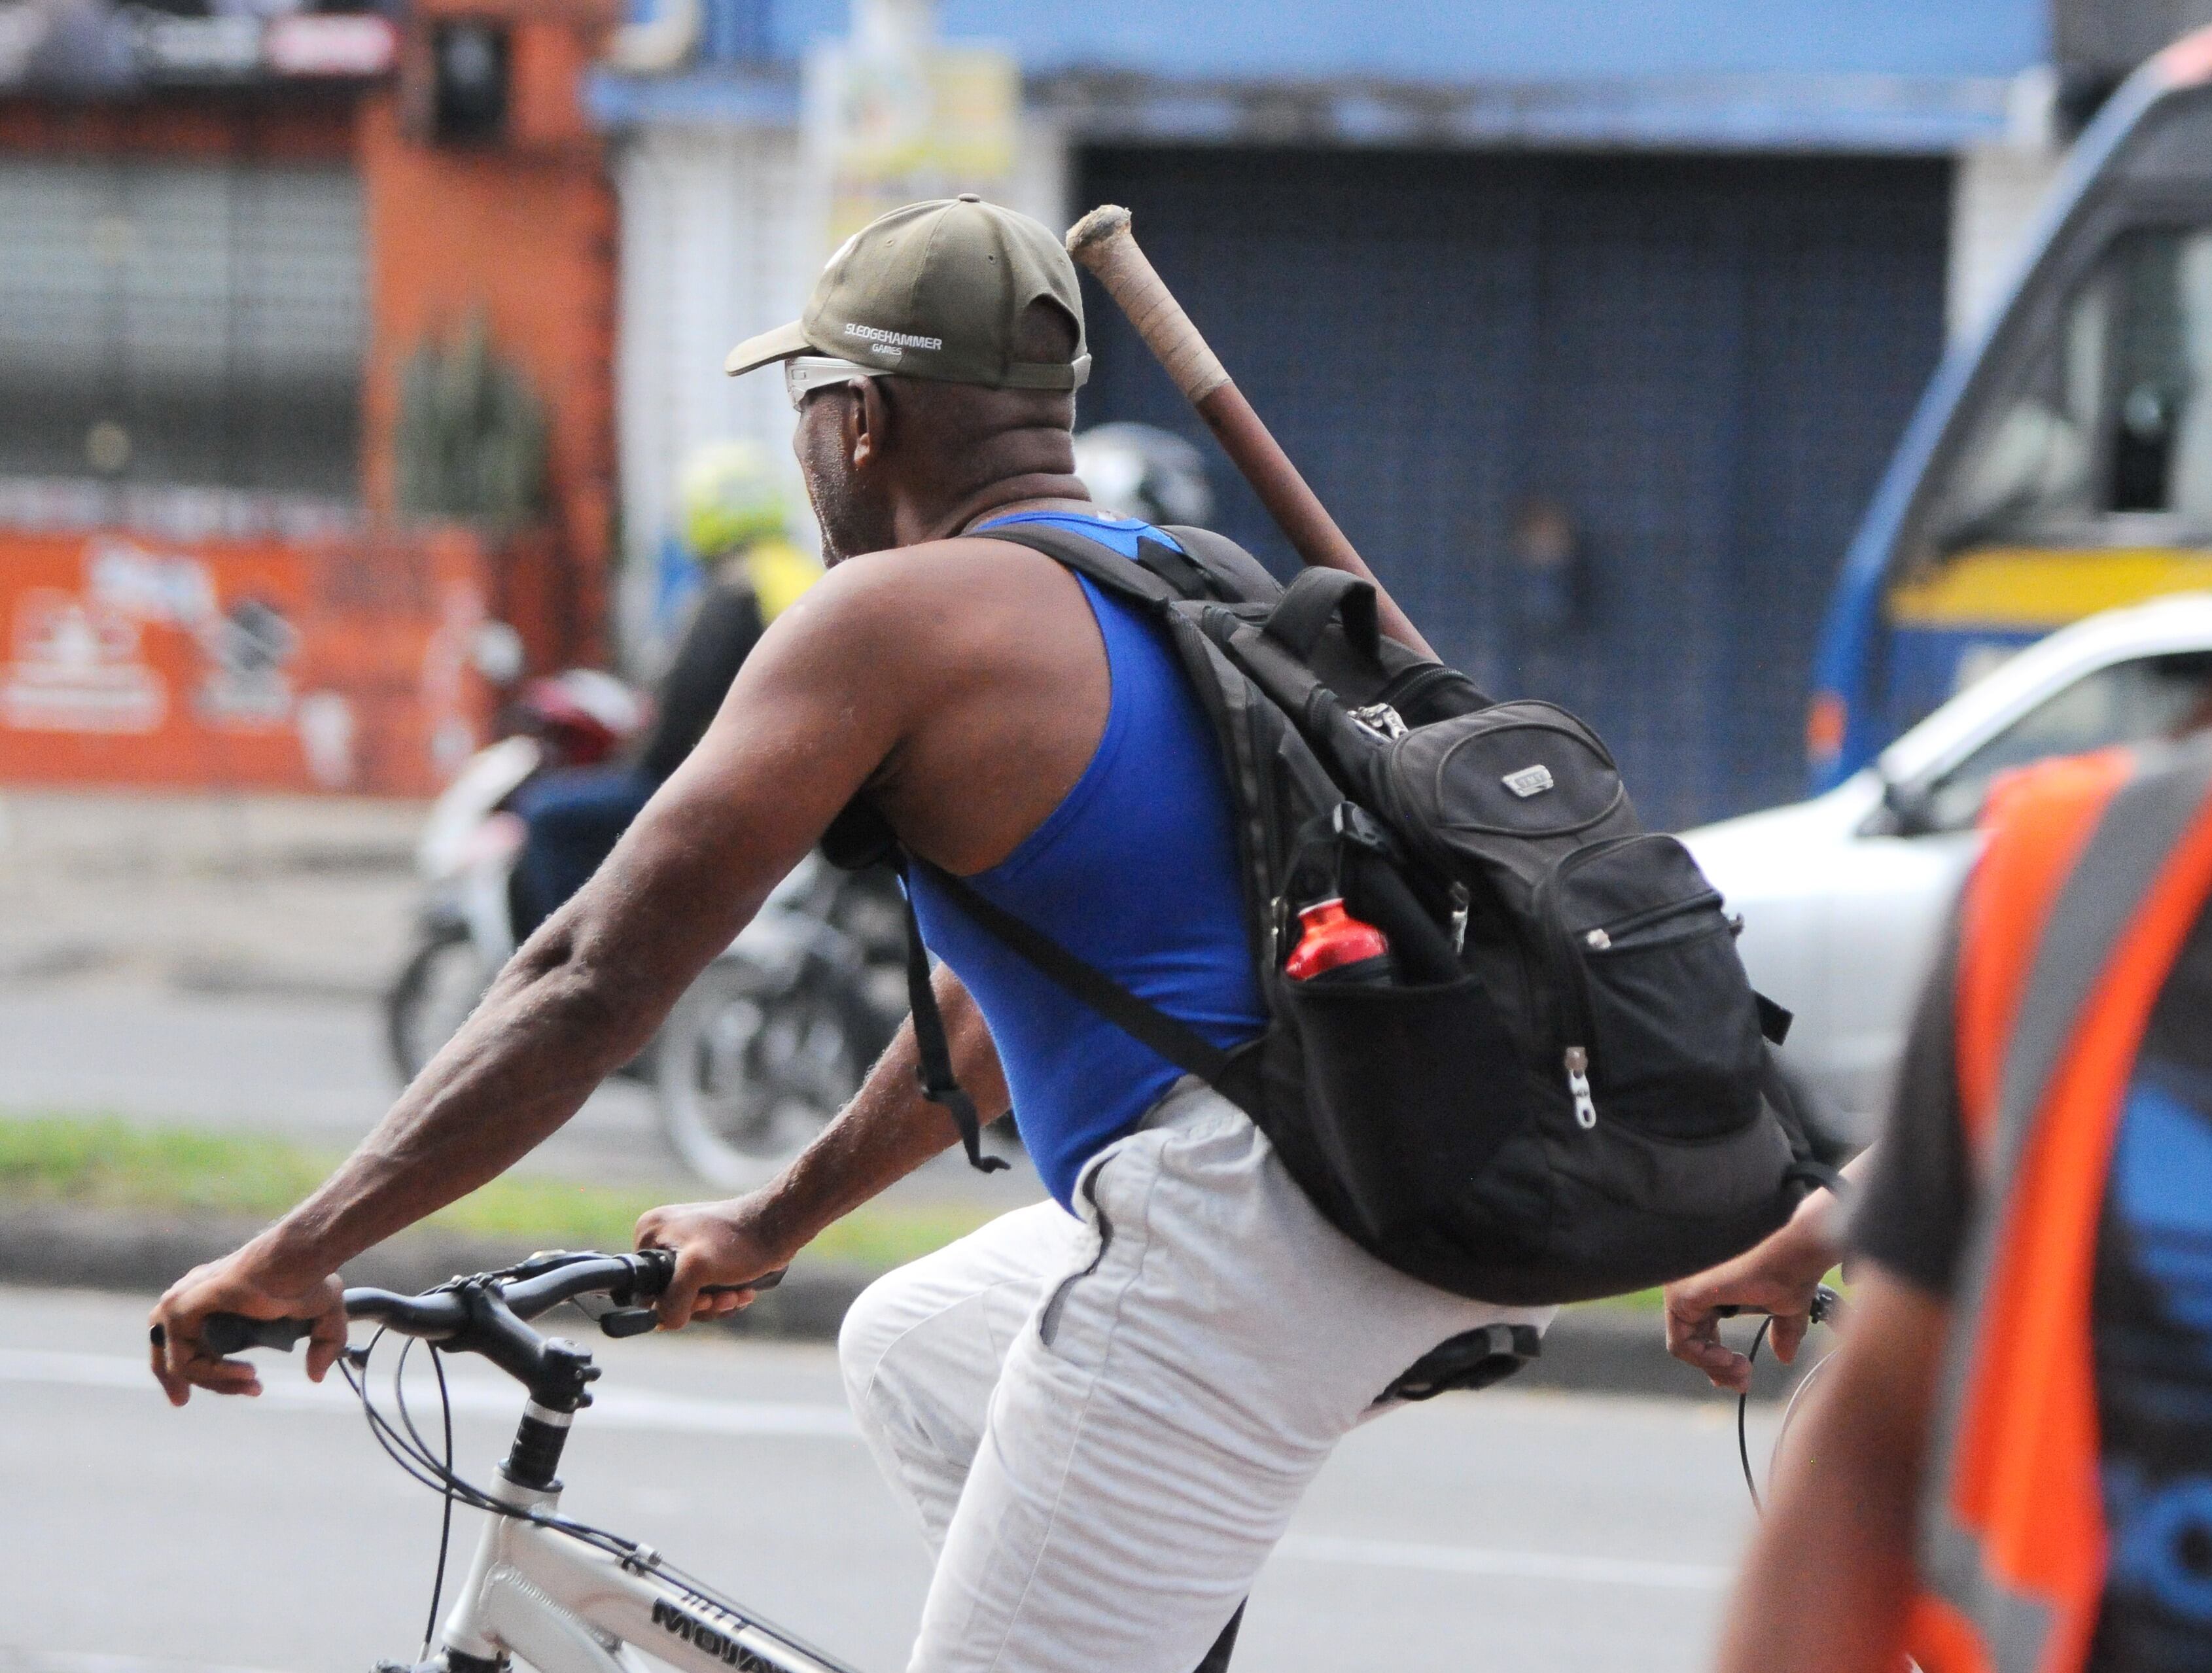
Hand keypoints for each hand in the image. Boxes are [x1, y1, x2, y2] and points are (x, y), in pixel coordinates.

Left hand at [149, 1247, 346, 1406]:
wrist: (297, 1259)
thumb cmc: (307, 1277)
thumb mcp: (324, 1314)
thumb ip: (324, 1346)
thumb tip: (315, 1377)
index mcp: (212, 1297)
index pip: (186, 1339)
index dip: (201, 1369)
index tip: (229, 1383)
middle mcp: (190, 1298)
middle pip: (167, 1352)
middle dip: (183, 1382)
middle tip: (189, 1402)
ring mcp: (181, 1303)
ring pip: (178, 1363)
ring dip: (216, 1382)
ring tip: (253, 1384)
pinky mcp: (180, 1310)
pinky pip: (183, 1360)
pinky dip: (214, 1374)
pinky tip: (249, 1372)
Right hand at [635, 1196, 792, 1330]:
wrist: (779, 1227)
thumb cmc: (739, 1241)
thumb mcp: (696, 1269)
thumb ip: (673, 1300)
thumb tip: (666, 1322)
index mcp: (649, 1234)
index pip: (645, 1289)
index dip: (673, 1303)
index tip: (703, 1298)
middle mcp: (663, 1239)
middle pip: (669, 1296)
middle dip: (701, 1304)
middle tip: (724, 1298)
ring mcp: (685, 1248)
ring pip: (690, 1297)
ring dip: (716, 1304)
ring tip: (738, 1294)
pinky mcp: (706, 1257)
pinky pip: (705, 1290)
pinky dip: (723, 1297)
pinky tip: (742, 1292)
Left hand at [1664, 1195, 1842, 1393]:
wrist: (1792, 1246)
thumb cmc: (1790, 1266)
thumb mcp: (1785, 1305)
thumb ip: (1781, 1331)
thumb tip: (1784, 1356)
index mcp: (1710, 1286)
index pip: (1699, 1328)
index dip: (1716, 1357)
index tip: (1743, 1376)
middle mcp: (1688, 1285)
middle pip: (1690, 1339)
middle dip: (1718, 1367)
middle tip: (1743, 1382)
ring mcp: (1680, 1289)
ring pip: (1685, 1345)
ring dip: (1715, 1367)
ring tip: (1743, 1371)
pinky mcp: (1681, 1295)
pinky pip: (1681, 1343)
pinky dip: (1705, 1359)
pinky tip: (1731, 1359)